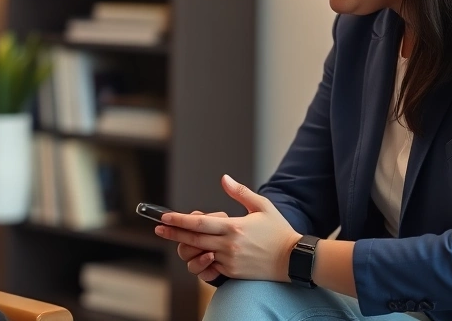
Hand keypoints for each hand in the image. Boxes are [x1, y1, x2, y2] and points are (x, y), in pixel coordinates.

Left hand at [155, 174, 300, 281]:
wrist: (293, 259)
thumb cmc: (279, 230)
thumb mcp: (262, 206)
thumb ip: (240, 192)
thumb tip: (223, 178)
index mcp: (234, 227)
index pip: (199, 222)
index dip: (180, 219)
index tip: (165, 216)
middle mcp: (228, 245)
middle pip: (193, 238)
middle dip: (173, 232)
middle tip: (158, 228)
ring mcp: (229, 260)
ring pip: (199, 253)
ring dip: (185, 246)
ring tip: (176, 239)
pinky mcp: (232, 272)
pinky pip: (210, 267)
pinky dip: (201, 260)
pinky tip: (195, 253)